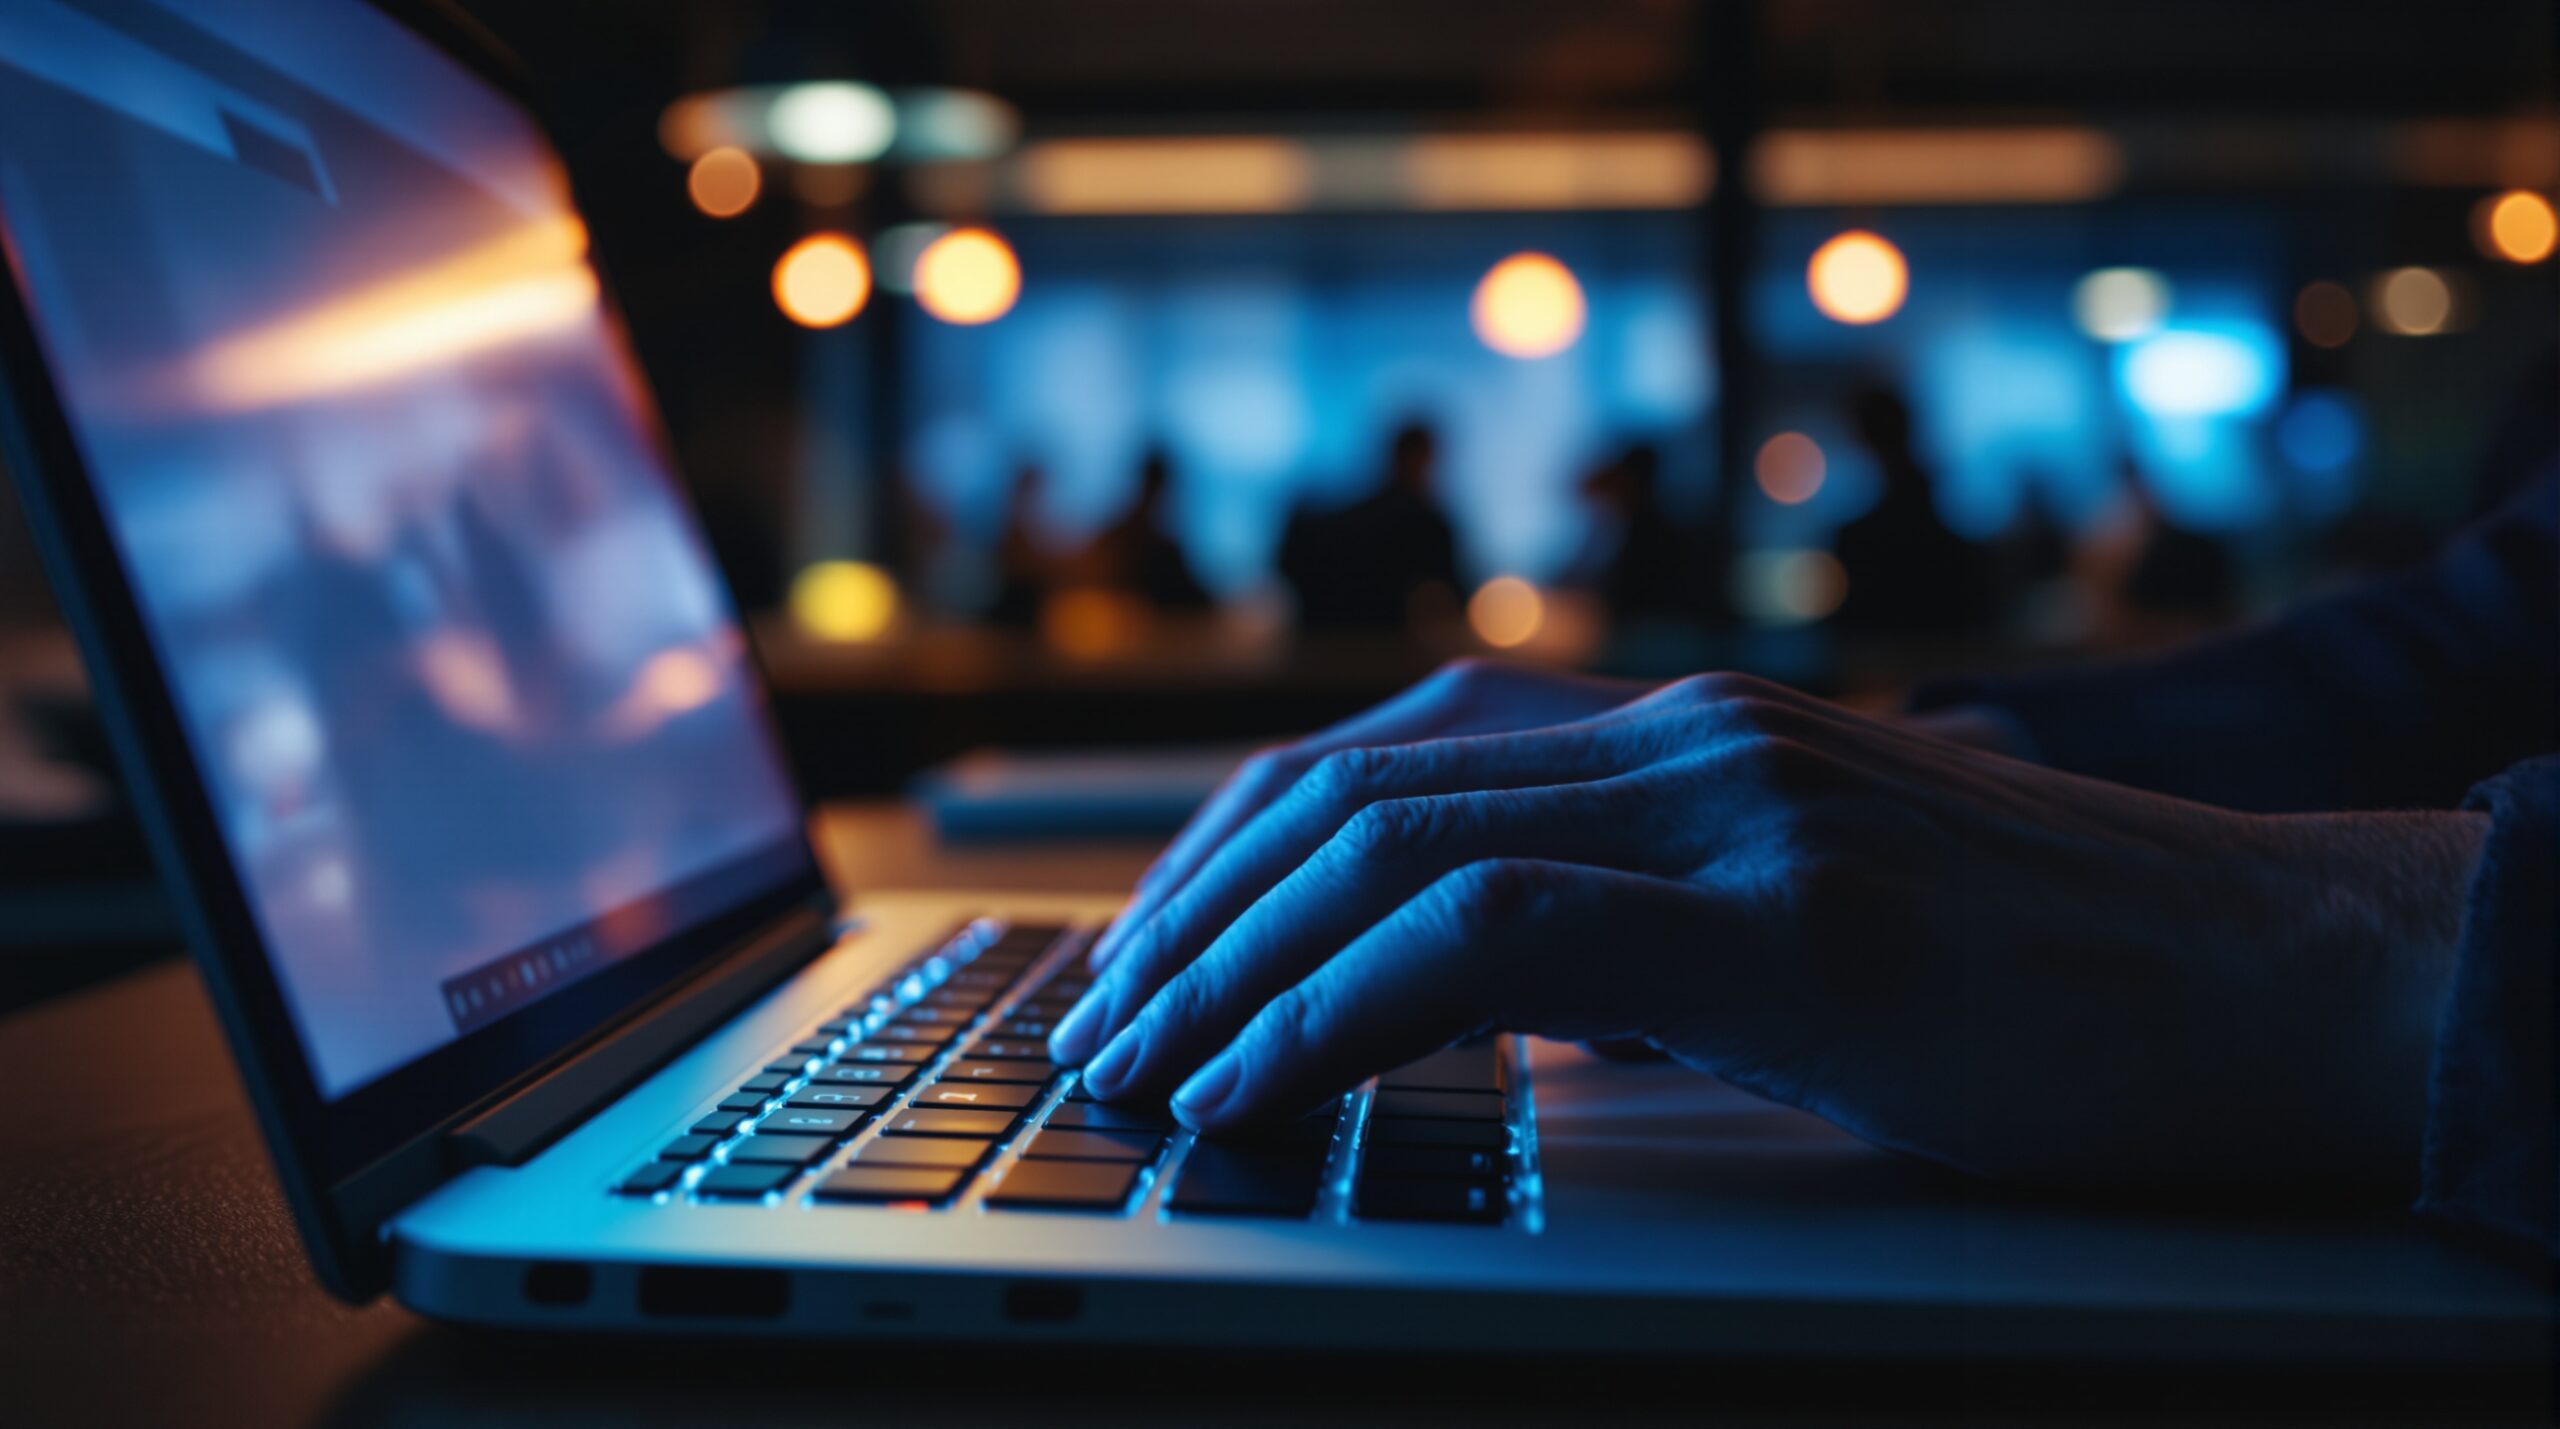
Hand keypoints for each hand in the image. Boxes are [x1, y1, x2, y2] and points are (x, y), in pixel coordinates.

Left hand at [1051, 664, 2485, 1193]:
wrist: (2284, 979)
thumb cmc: (2047, 987)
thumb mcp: (1797, 944)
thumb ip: (1643, 946)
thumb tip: (1495, 1016)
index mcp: (1677, 738)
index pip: (1383, 756)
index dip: (1229, 854)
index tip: (1146, 961)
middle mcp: (1687, 739)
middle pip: (1351, 790)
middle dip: (1191, 918)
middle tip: (1100, 1034)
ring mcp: (1739, 808)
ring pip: (1397, 845)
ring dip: (1235, 967)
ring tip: (1146, 1073)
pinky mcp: (1793, 915)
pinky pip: (1502, 932)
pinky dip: (1347, 1008)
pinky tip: (1267, 1084)